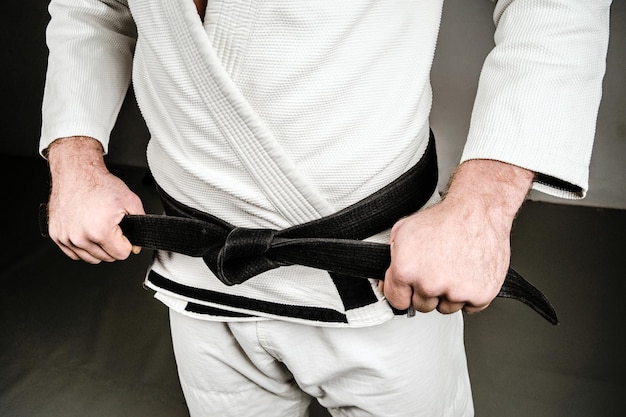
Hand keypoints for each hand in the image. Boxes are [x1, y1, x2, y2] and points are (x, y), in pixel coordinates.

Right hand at [46, 136, 144, 263]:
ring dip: (98, 248)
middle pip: (106, 257)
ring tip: (99, 229)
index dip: (126, 244)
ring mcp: (66, 237)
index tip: (123, 234)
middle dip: (113, 245)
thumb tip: (136, 246)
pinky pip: (74, 253)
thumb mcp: (130, 200)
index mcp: (100, 231)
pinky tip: (88, 233)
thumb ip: (140, 224)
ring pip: (90, 258)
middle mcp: (80, 237)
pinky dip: (83, 247)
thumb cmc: (99, 184)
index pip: (121, 254)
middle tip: (111, 227)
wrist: (76, 173)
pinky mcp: (56, 235)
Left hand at [381, 159, 533, 314]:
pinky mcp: (480, 294)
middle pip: (422, 306)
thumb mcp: (403, 231)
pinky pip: (470, 306)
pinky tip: (468, 273)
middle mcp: (430, 283)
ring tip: (454, 268)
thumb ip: (391, 260)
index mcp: (407, 270)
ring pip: (447, 307)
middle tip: (436, 270)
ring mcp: (456, 291)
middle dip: (427, 292)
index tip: (409, 288)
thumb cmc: (444, 218)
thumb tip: (387, 282)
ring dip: (449, 294)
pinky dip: (470, 294)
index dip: (403, 292)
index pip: (397, 301)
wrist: (478, 210)